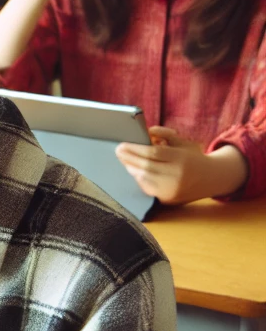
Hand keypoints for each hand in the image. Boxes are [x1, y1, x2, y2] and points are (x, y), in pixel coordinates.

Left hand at [116, 127, 247, 203]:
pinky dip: (139, 178)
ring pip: (144, 178)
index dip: (135, 149)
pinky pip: (147, 188)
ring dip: (131, 168)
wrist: (211, 178)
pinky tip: (134, 170)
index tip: (122, 144)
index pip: (153, 153)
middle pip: (146, 166)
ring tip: (124, 159)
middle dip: (129, 158)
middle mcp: (177, 175)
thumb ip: (165, 134)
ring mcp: (172, 189)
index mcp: (182, 159)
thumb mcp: (183, 142)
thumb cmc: (192, 157)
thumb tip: (147, 132)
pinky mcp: (168, 199)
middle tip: (118, 151)